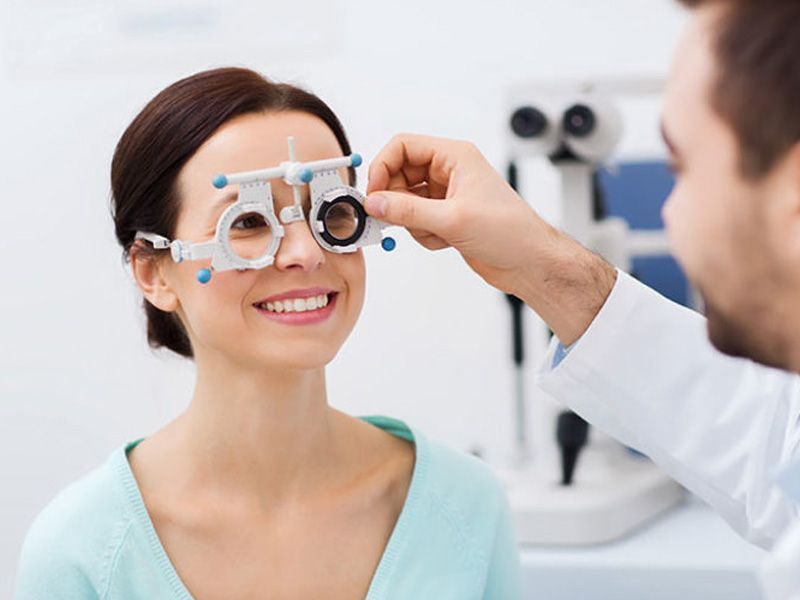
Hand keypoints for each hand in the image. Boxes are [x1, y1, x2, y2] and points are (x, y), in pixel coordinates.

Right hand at [366, 134, 550, 295]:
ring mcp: (447, 195)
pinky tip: (445, 242)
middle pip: (400, 175)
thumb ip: (409, 210)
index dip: (383, 166)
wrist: (529, 262)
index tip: (373, 193)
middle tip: (391, 219)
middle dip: (396, 200)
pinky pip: (417, 221)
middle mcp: (449, 172)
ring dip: (412, 222)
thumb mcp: (453, 219)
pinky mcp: (446, 217)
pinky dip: (423, 234)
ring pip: (406, 201)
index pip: (403, 146)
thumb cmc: (509, 232)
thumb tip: (375, 203)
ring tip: (435, 233)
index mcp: (455, 157)